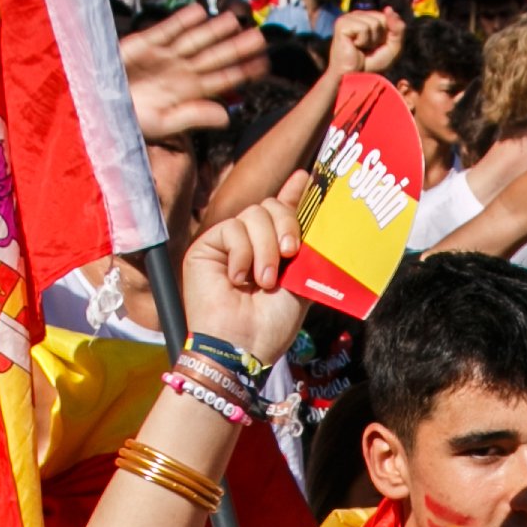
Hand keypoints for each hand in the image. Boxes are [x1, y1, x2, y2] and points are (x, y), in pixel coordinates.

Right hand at [120, 5, 263, 143]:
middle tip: (260, 37)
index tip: (264, 65)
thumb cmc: (124, 122)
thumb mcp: (161, 123)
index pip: (221, 81)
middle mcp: (178, 74)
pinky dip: (182, 21)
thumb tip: (228, 117)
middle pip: (213, 57)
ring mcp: (162, 57)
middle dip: (236, 47)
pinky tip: (200, 12)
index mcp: (186, 94)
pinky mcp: (142, 44)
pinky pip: (167, 30)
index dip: (242, 72)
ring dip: (214, 30)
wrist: (91, 107)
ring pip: (194, 40)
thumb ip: (193, 116)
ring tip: (235, 20)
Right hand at [176, 189, 309, 371]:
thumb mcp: (301, 284)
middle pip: (270, 207)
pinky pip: (232, 228)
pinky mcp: (206, 247)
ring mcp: (228, 245)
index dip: (294, 194)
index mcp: (274, 253)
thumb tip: (319, 220)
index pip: (282, 214)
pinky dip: (241, 254)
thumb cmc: (271, 325)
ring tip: (262, 282)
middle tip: (290, 254)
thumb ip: (309, 250)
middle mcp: (251, 245)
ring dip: (264, 249)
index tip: (308, 178)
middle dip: (286, 225)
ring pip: (253, 214)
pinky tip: (237, 280)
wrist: (242, 348)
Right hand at [334, 7, 403, 78]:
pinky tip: (354, 46)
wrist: (354, 78)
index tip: (376, 46)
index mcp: (367, 17)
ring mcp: (348, 18)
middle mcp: (357, 15)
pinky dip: (363, 41)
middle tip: (367, 49)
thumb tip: (389, 9)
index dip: (387, 35)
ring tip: (360, 48)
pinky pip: (363, 28)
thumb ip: (397, 29)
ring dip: (371, 41)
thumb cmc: (371, 65)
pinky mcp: (341, 24)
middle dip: (380, 38)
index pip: (387, 17)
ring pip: (374, 23)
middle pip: (382, 18)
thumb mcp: (392, 47)